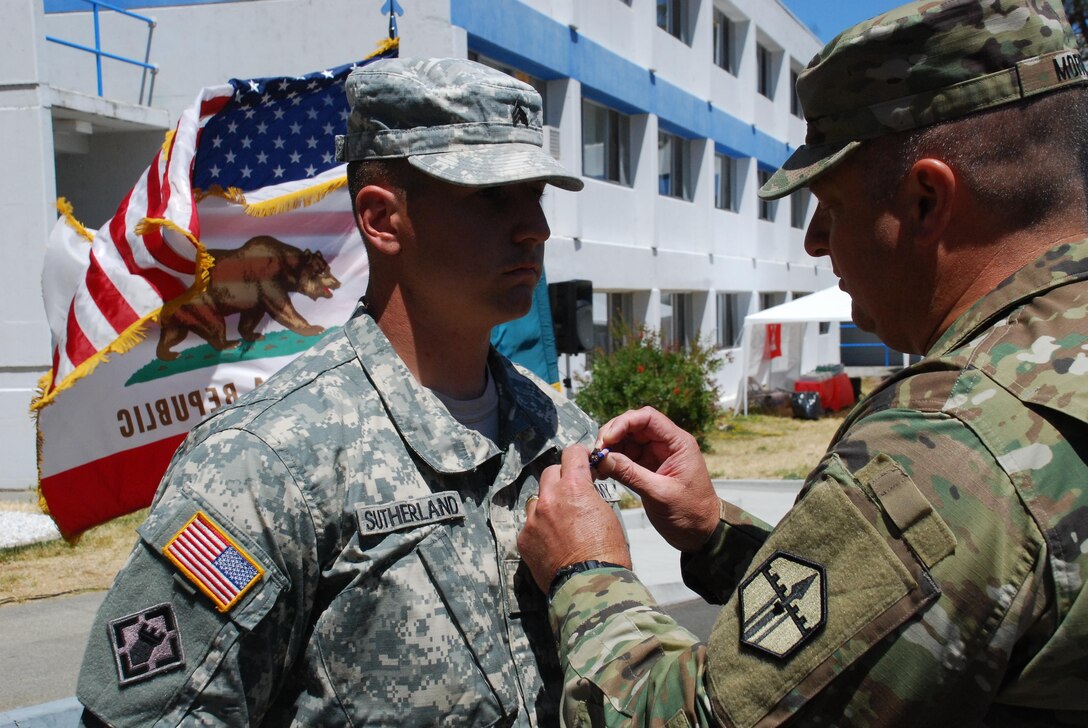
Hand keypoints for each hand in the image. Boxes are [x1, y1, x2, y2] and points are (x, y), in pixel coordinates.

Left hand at [518, 445, 631, 591]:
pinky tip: (553, 542)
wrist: (591, 585)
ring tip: (562, 522)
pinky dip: (540, 528)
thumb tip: (584, 490)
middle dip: (562, 478)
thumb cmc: (608, 553)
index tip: (582, 460)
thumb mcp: (607, 514)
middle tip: (573, 491)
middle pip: (550, 473)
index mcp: (574, 488)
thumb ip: (590, 495)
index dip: (579, 455)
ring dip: (548, 504)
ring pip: (537, 499)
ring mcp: (533, 519)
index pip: (571, 454)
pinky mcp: (524, 539)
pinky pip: (530, 524)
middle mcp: (549, 499)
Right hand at [595, 407, 719, 551]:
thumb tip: (603, 459)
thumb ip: (631, 474)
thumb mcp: (659, 494)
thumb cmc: (691, 513)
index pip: (647, 418)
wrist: (701, 533)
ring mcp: (656, 454)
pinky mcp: (647, 467)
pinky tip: (603, 470)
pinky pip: (626, 455)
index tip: (607, 439)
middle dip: (613, 434)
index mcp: (678, 443)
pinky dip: (613, 459)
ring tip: (598, 463)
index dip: (624, 423)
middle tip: (597, 452)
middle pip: (634, 425)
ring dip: (610, 447)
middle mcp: (666, 444)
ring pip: (627, 439)